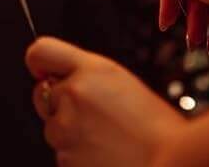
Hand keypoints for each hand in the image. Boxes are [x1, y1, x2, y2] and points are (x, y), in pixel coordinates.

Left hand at [27, 37, 184, 166]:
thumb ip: (84, 73)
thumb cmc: (151, 124)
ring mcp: (67, 130)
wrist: (169, 162)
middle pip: (41, 94)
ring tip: (104, 138)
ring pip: (52, 128)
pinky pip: (61, 154)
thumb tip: (57, 77)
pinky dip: (77, 156)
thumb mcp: (119, 80)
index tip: (44, 71)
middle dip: (58, 102)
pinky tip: (102, 154)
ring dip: (69, 133)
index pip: (40, 52)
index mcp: (90, 69)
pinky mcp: (65, 161)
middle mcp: (73, 95)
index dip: (39, 62)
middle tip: (91, 114)